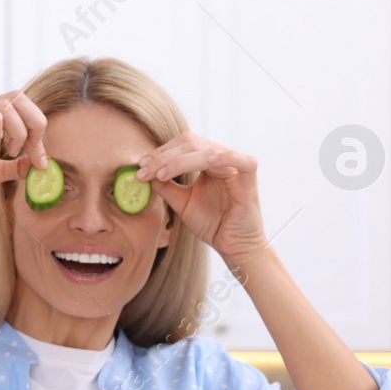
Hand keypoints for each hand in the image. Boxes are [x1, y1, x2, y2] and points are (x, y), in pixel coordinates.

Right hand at [0, 91, 46, 204]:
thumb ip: (15, 167)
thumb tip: (38, 164)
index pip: (23, 109)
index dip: (37, 131)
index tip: (39, 158)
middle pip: (19, 97)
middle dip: (35, 122)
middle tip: (33, 148)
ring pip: (8, 103)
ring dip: (19, 129)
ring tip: (12, 150)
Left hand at [138, 133, 266, 267]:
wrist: (233, 245)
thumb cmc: (212, 223)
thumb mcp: (182, 203)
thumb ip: (166, 187)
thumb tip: (144, 173)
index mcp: (206, 161)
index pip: (181, 145)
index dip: (159, 153)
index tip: (140, 167)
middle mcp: (221, 160)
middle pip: (190, 144)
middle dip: (163, 156)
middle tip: (144, 170)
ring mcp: (236, 168)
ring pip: (207, 151)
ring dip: (179, 160)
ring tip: (161, 174)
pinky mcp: (250, 180)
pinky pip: (242, 161)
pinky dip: (226, 157)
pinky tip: (208, 162)